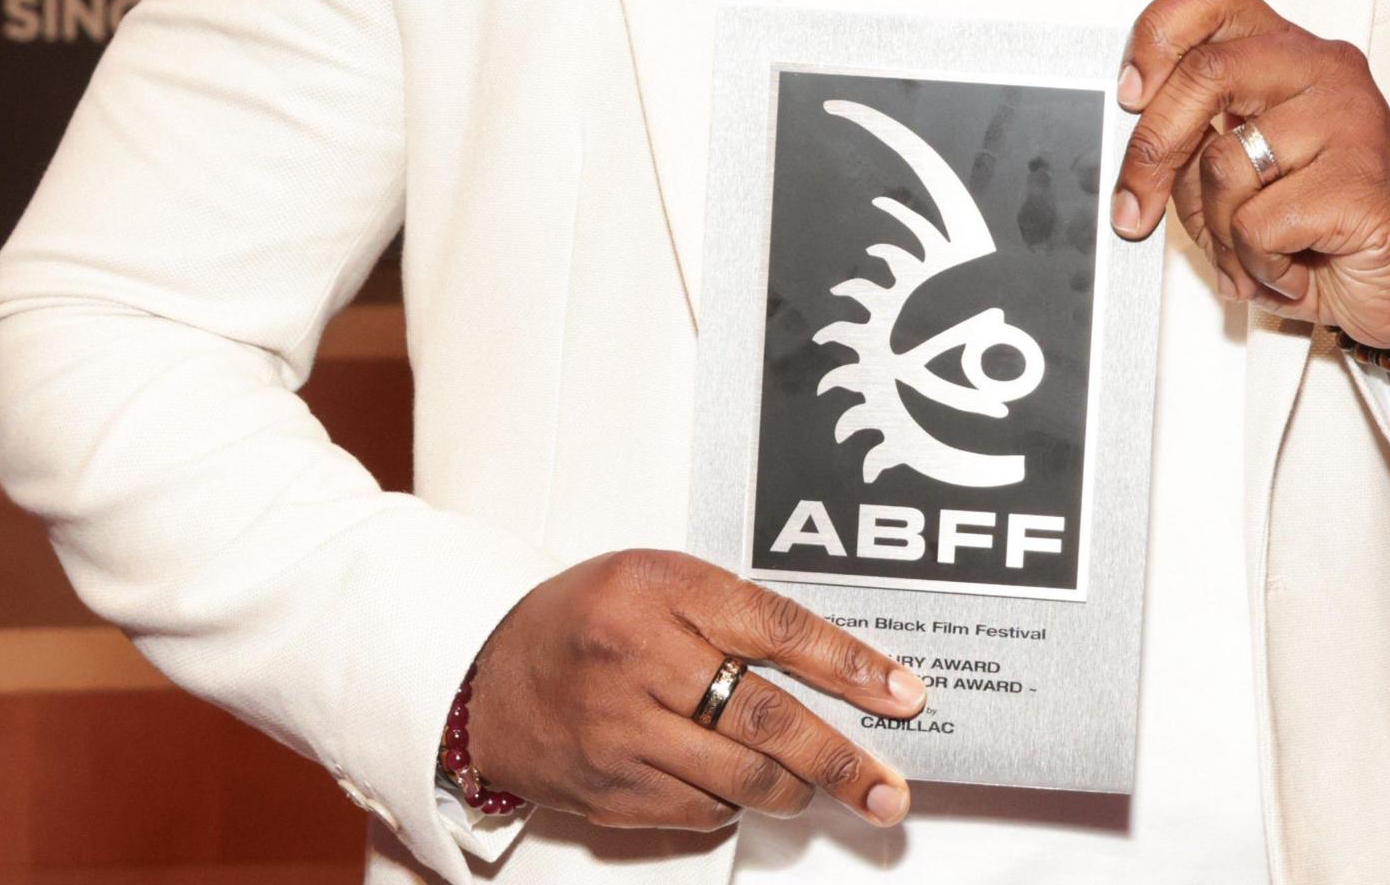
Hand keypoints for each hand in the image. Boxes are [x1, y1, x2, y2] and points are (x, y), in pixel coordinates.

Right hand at [467, 549, 923, 832]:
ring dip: (794, 788)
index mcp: (659, 591)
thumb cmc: (585, 620)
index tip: (902, 694)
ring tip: (820, 786)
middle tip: (886, 787)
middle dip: (839, 759)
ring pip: (740, 776)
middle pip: (766, 718)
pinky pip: (702, 809)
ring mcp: (623, 733)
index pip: (777, 630)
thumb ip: (733, 612)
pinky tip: (741, 785)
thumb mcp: (658, 580)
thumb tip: (833, 667)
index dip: (850, 667)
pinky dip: (735, 802)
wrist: (487, 677)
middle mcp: (640, 660)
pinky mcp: (612, 791)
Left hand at [1112, 0, 1389, 350]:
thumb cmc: (1332, 228)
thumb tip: (1141, 154)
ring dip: (1219, 231)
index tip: (1129, 94)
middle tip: (1134, 208)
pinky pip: (1257, 223)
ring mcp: (1350, 120)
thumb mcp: (1247, 177)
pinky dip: (1256, 264)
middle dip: (1152, 151)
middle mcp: (1325, 71)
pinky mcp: (1360, 180)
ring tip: (1254, 253)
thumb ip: (1198, 146)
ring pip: (1224, 161)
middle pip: (1205, 72)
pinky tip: (1290, 270)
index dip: (1156, 37)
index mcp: (1291, 56)